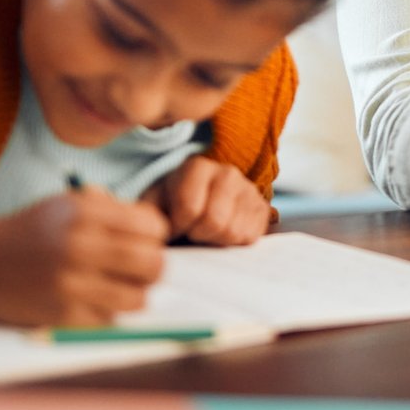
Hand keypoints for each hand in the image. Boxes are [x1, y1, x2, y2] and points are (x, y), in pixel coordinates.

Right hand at [0, 191, 166, 326]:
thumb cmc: (33, 231)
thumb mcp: (68, 204)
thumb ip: (110, 211)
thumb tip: (155, 231)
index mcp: (85, 213)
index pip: (151, 227)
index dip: (154, 236)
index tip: (143, 240)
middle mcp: (80, 246)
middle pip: (152, 263)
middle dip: (154, 267)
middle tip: (143, 269)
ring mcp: (71, 283)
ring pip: (138, 298)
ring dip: (137, 294)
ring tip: (123, 287)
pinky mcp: (63, 314)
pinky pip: (110, 319)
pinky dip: (111, 312)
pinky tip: (96, 300)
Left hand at [141, 156, 270, 245]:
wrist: (199, 205)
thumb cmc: (172, 206)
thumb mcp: (154, 205)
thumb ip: (147, 214)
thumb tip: (156, 233)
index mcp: (197, 167)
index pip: (189, 207)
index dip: (177, 227)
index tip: (173, 227)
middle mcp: (227, 172)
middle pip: (215, 220)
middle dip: (198, 234)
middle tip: (192, 232)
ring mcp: (248, 190)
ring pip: (233, 231)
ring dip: (216, 240)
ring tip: (207, 232)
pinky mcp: (262, 208)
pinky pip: (249, 237)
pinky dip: (233, 243)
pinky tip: (223, 234)